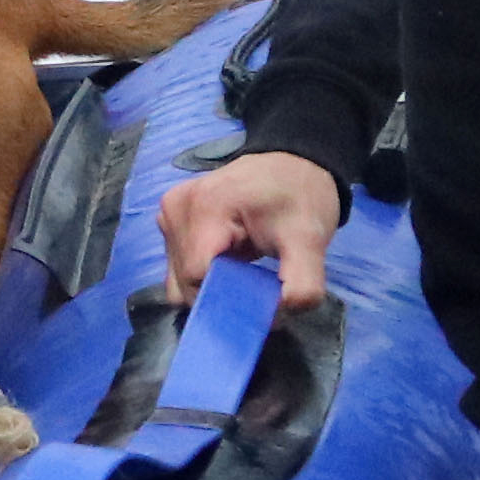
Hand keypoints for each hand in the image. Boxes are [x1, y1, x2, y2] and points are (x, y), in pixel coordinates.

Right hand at [157, 150, 346, 310]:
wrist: (293, 162)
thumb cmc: (299, 197)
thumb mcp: (310, 239)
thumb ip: (303, 283)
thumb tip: (279, 316)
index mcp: (205, 208)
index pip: (197, 277)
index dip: (227, 301)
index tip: (260, 304)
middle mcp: (176, 209)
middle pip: (184, 281)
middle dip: (220, 297)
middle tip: (257, 288)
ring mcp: (168, 214)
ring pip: (176, 279)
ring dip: (210, 287)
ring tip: (243, 270)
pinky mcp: (169, 219)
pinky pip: (176, 266)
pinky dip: (202, 275)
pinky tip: (228, 260)